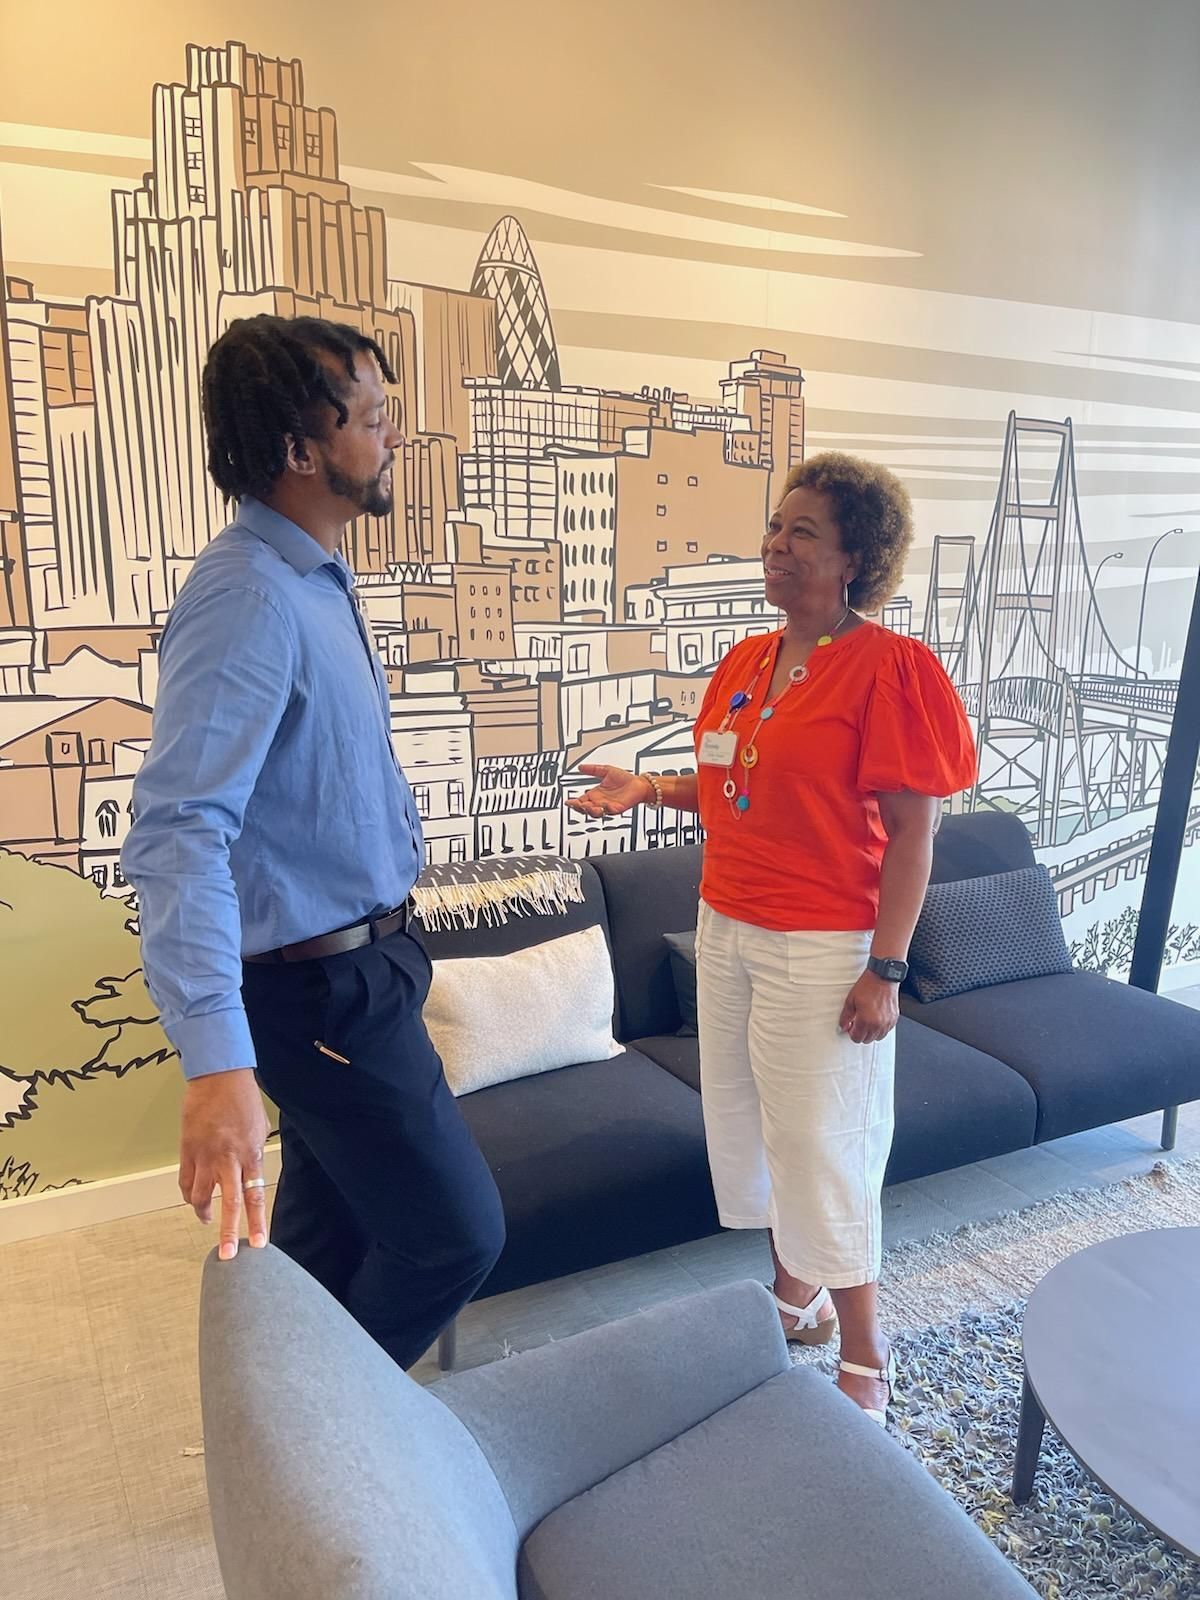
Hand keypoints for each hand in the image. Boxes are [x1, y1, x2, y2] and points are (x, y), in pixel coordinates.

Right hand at [179, 1068, 270, 1259]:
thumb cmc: (243, 1099)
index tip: (258, 1244)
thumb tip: (252, 1171)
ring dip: (203, 1213)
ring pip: (200, 1196)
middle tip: (227, 1254)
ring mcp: (205, 1156)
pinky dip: (187, 1194)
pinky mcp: (187, 1150)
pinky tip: (192, 1201)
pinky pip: (185, 1180)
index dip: (257, 1223)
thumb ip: (254, 1154)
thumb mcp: (259, 1128)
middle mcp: (229, 1160)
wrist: (219, 1077)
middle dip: (229, 1232)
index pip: (256, 1197)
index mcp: (251, 1155)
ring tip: (207, 1221)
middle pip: (230, 1204)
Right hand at [566, 764, 653, 817]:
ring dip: (590, 810)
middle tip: (576, 804)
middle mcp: (600, 802)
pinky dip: (606, 809)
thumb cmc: (625, 779)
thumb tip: (581, 767)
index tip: (568, 801)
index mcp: (596, 795)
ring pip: (596, 813)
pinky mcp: (618, 808)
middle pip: (586, 809)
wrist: (639, 783)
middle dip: (580, 808)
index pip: (581, 801)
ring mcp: (608, 806)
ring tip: (587, 806)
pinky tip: (603, 805)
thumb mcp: (606, 771)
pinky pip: (610, 811)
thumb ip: (593, 769)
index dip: (574, 802)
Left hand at [839, 973, 899, 1044]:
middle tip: (857, 1022)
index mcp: (866, 1020)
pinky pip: (886, 1031)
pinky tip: (875, 1018)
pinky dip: (880, 1028)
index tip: (850, 1026)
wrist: (883, 976)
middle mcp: (878, 1024)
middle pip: (867, 1039)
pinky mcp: (894, 1019)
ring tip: (867, 1020)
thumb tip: (842, 1026)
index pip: (856, 1038)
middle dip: (860, 1033)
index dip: (851, 1032)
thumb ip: (845, 1016)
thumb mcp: (851, 1000)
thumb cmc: (868, 985)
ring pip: (877, 1037)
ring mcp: (887, 1022)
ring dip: (871, 1032)